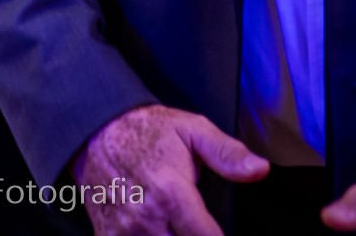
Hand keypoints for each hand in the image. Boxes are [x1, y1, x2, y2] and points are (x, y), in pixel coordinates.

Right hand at [74, 103, 268, 234]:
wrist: (96, 131)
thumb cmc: (147, 131)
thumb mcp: (192, 129)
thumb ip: (227, 153)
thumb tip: (259, 169)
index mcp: (171, 193)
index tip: (217, 230)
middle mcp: (146, 217)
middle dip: (194, 235)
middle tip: (194, 221)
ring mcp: (124, 231)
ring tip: (175, 222)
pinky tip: (157, 228)